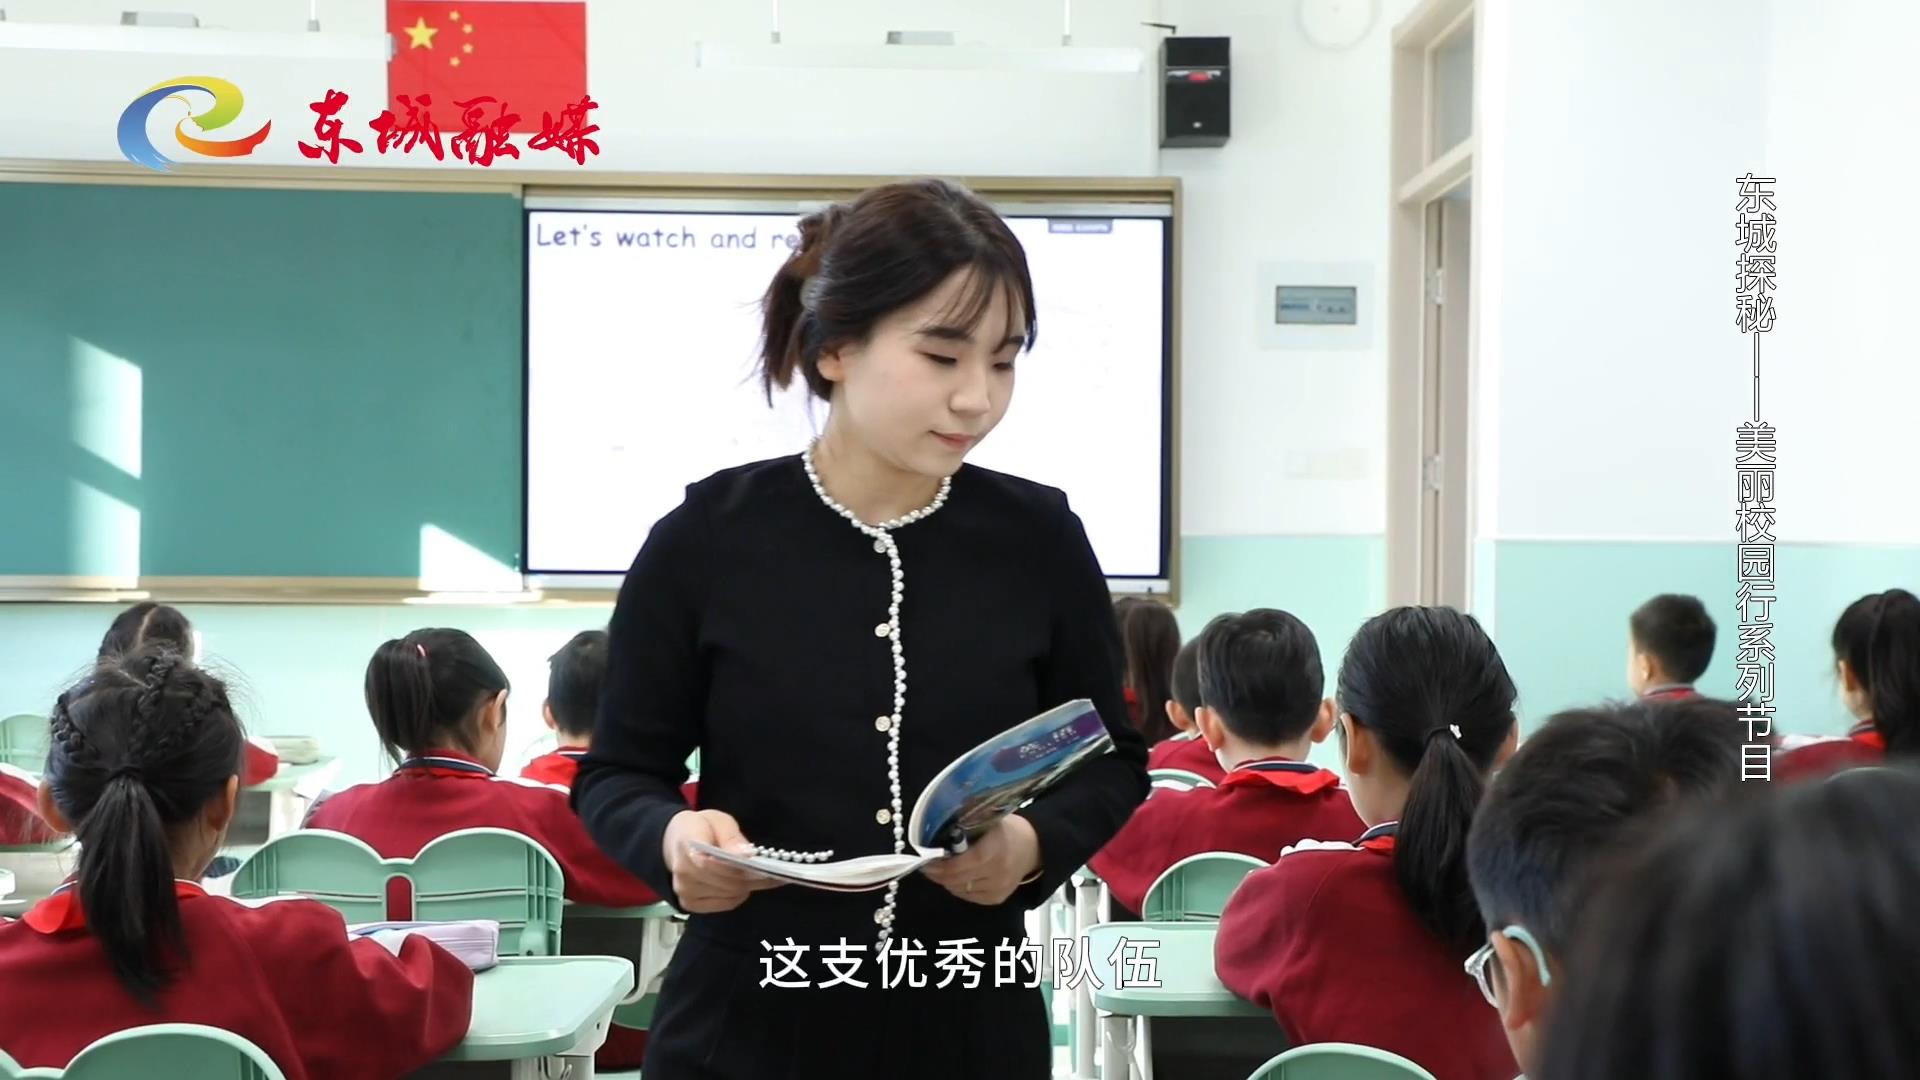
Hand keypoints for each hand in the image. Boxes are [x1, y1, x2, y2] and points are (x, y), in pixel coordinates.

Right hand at [662, 809, 785, 913]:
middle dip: (752, 878)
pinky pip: (724, 904)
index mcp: (687, 846)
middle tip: (777, 873)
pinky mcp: (690, 904)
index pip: (715, 864)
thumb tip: (746, 855)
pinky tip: (746, 885)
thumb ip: (731, 837)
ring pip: (728, 895)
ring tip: (766, 877)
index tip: (766, 867)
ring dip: (748, 887)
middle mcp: (683, 874)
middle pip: (726, 883)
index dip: (740, 868)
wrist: (675, 841)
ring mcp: (685, 892)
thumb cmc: (700, 828)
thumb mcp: (718, 820)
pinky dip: (738, 896)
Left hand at [920, 814, 1042, 905]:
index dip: (942, 866)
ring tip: (941, 870)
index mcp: (995, 848)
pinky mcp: (997, 899)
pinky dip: (958, 887)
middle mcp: (998, 872)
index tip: (927, 861)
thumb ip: (965, 825)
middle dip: (938, 874)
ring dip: (947, 881)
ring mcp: (999, 888)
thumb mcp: (988, 820)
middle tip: (927, 866)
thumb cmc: (1005, 831)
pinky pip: (969, 897)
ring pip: (960, 890)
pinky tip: (957, 877)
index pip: (962, 864)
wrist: (1032, 847)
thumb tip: (935, 829)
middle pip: (958, 880)